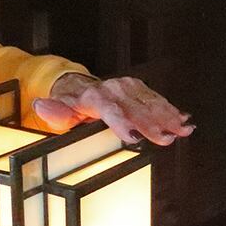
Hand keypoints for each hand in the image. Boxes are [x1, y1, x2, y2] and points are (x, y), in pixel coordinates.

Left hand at [34, 74, 194, 145]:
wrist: (81, 87)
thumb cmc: (72, 105)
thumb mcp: (60, 110)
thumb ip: (56, 111)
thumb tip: (41, 105)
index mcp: (95, 97)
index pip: (111, 110)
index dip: (123, 124)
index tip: (134, 138)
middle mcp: (114, 89)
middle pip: (136, 109)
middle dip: (153, 124)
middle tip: (168, 138)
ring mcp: (129, 87)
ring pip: (151, 103)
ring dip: (169, 116)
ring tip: (184, 130)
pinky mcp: (139, 88)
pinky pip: (157, 99)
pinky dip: (171, 110)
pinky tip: (185, 120)